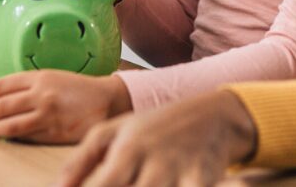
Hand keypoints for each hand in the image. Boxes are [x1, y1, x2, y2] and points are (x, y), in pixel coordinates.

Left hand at [0, 71, 131, 143]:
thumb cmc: (79, 89)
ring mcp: (46, 115)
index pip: (3, 85)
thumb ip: (30, 85)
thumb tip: (1, 97)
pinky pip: (25, 136)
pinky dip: (12, 137)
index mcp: (40, 77)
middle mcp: (41, 94)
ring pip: (9, 124)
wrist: (106, 101)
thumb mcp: (53, 77)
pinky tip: (8, 135)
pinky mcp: (52, 132)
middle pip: (2, 105)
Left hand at [56, 90, 256, 186]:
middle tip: (125, 186)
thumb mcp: (115, 132)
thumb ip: (81, 160)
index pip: (102, 186)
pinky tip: (171, 185)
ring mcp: (178, 174)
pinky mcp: (202, 182)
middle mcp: (153, 164)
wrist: (213, 116)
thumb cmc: (154, 128)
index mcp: (128, 150)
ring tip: (140, 183)